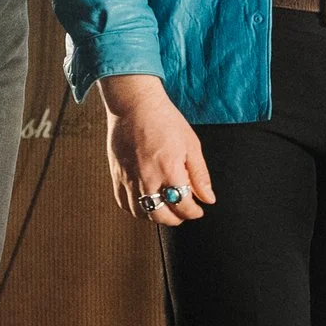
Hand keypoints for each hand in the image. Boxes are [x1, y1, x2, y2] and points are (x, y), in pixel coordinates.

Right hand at [97, 74, 214, 225]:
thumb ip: (200, 175)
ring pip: (141, 213)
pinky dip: (135, 209)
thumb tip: (208, 199)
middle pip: (160, 216)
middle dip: (176, 219)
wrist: (135, 106)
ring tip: (166, 208)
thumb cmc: (165, 121)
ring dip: (156, 216)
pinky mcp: (117, 176)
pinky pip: (123, 203)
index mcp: (169, 170)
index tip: (198, 211)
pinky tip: (146, 202)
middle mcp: (147, 178)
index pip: (182, 206)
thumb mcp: (191, 144)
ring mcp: (129, 179)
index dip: (193, 213)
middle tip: (184, 213)